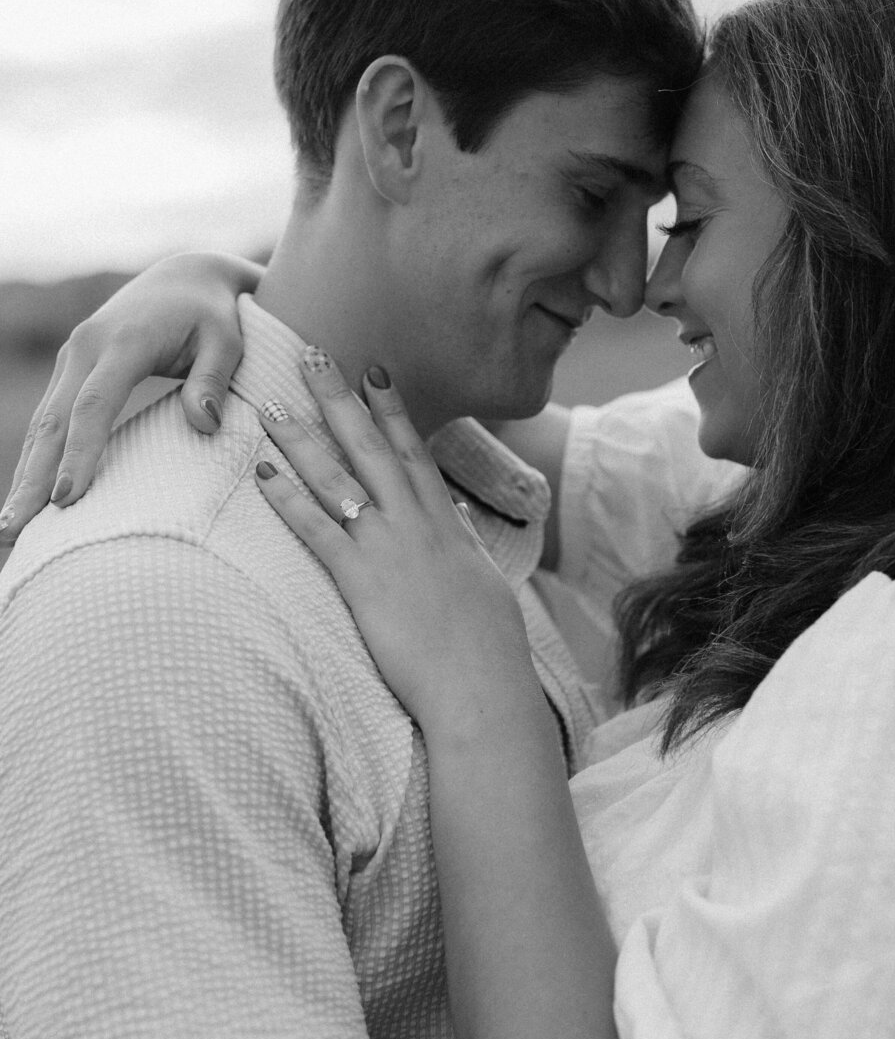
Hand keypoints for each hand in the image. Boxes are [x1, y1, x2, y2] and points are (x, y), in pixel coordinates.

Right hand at [0, 252, 258, 546]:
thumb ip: (214, 380)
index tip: (67, 500)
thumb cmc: (215, 314)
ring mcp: (71, 358)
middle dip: (32, 479)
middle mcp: (85, 347)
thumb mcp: (228, 340)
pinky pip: (48, 419)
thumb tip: (204, 426)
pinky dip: (35, 459)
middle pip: (53, 421)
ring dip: (24, 476)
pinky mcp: (70, 370)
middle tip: (14, 531)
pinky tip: (26, 498)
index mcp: (123, 341)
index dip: (79, 453)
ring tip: (10, 530)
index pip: (94, 404)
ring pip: (42, 424)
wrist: (188, 276)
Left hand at [255, 350, 538, 740]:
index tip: (373, 373)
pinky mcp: (361, 580)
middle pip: (369, 447)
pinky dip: (289, 499)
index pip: (412, 451)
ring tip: (269, 404)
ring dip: (301, 437)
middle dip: (338, 398)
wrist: (481, 683)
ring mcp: (387, 547)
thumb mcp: (480, 579)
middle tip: (312, 355)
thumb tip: (452, 512)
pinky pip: (317, 530)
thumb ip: (461, 539)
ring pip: (337, 478)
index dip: (390, 410)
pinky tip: (264, 474)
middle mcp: (414, 522)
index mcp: (443, 522)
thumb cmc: (487, 644)